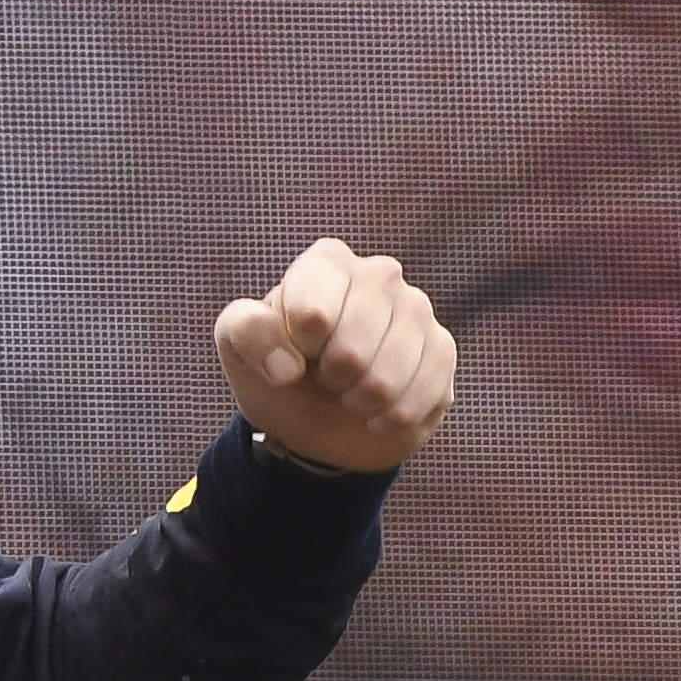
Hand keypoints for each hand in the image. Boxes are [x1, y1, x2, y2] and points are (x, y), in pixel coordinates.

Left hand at [215, 238, 456, 473]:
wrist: (316, 418)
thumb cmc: (276, 369)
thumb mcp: (237, 348)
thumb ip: (245, 332)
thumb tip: (288, 363)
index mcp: (327, 263)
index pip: (313, 314)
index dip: (298, 348)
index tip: (295, 351)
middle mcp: (381, 275)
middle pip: (352, 350)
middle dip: (330, 379)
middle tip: (326, 375)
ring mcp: (418, 311)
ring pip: (387, 378)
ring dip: (360, 402)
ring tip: (350, 393)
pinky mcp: (443, 350)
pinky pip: (422, 396)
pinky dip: (391, 417)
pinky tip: (378, 411)